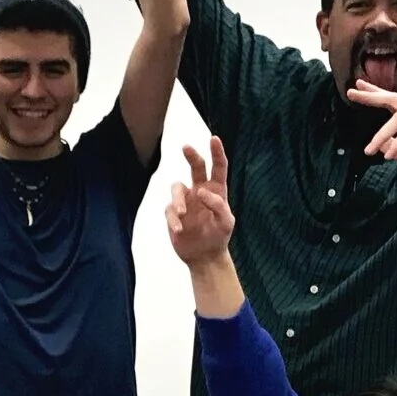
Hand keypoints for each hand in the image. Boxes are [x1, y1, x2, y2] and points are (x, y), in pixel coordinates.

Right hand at [165, 136, 233, 265]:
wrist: (205, 256)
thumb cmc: (219, 237)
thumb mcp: (226, 223)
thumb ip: (218, 205)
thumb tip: (200, 192)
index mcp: (217, 190)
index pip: (218, 167)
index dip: (216, 152)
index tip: (213, 138)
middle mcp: (199, 191)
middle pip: (196, 167)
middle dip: (192, 156)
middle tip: (186, 147)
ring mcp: (185, 201)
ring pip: (176, 188)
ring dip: (178, 199)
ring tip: (183, 214)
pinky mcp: (173, 214)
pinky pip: (169, 210)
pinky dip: (174, 219)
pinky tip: (180, 230)